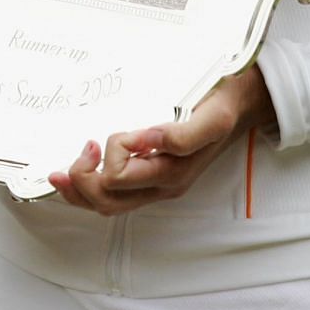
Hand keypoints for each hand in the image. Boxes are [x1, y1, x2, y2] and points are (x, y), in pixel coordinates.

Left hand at [49, 67, 275, 216]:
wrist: (240, 104)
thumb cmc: (222, 107)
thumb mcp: (212, 116)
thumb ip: (185, 134)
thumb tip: (149, 140)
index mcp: (172, 173)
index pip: (121, 179)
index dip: (107, 158)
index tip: (107, 134)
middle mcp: (162, 185)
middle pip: (107, 202)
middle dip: (82, 182)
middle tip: (82, 149)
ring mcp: (156, 184)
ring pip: (107, 204)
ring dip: (81, 189)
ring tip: (68, 165)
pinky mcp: (151, 176)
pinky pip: (115, 195)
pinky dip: (90, 186)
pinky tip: (82, 168)